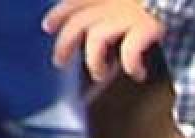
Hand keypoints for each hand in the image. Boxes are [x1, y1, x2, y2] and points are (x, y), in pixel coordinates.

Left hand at [43, 0, 165, 82]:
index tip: (47, 26)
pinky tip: (139, 74)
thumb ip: (128, 7)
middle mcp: (117, 1)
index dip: (60, 12)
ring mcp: (131, 13)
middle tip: (59, 62)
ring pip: (96, 39)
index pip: (77, 0)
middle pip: (79, 22)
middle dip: (64, 44)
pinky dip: (132, 66)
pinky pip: (130, 51)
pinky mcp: (148, 25)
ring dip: (95, 62)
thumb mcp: (142, 2)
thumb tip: (112, 29)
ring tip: (101, 74)